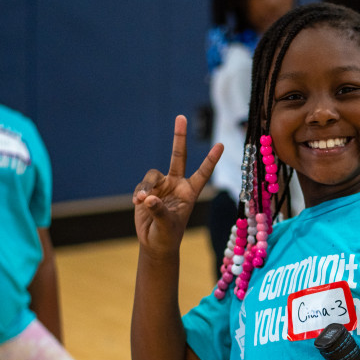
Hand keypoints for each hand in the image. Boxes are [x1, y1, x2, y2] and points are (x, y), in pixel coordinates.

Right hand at [133, 115, 222, 256]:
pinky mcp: (147, 190)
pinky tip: (137, 203)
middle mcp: (177, 185)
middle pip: (179, 156)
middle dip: (179, 137)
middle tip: (181, 117)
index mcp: (190, 193)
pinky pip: (142, 185)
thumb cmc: (167, 236)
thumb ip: (159, 211)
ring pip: (152, 174)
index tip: (222, 144)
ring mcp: (162, 186)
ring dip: (146, 186)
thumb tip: (148, 197)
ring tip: (142, 201)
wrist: (154, 242)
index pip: (203, 173)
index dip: (211, 159)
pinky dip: (139, 193)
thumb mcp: (166, 226)